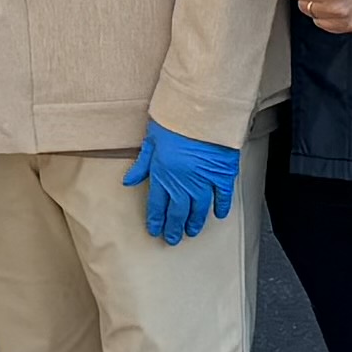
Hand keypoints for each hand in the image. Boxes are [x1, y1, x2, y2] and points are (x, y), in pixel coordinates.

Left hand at [123, 121, 239, 243]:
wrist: (200, 111)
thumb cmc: (173, 120)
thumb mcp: (151, 141)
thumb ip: (141, 164)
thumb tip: (128, 181)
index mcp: (163, 174)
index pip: (157, 204)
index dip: (156, 220)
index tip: (155, 231)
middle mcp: (183, 183)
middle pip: (178, 211)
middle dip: (174, 227)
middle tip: (173, 239)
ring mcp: (204, 180)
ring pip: (199, 208)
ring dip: (195, 222)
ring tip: (191, 232)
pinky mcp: (223, 174)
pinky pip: (223, 196)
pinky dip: (221, 207)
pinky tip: (218, 215)